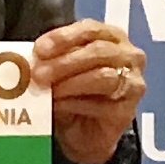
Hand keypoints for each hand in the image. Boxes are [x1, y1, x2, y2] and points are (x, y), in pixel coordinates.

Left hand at [33, 18, 146, 163]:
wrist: (85, 134)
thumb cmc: (74, 94)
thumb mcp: (62, 71)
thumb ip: (52, 60)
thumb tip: (32, 60)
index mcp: (111, 37)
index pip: (91, 29)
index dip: (64, 37)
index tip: (40, 50)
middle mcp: (128, 56)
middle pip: (99, 51)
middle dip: (64, 62)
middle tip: (39, 74)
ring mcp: (132, 84)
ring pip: (103, 77)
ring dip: (70, 84)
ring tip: (48, 91)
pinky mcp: (127, 111)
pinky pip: (101, 105)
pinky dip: (75, 104)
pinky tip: (58, 106)